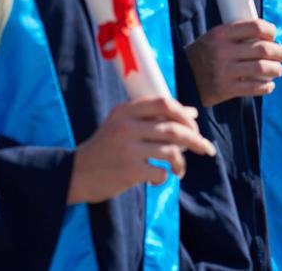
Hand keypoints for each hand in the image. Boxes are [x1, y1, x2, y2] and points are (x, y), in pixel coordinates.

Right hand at [67, 96, 214, 203]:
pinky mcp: (128, 171)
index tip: (195, 126)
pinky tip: (158, 179)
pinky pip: (160, 172)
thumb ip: (154, 117)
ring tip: (180, 170)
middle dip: (196, 139)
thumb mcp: (123, 124)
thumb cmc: (106, 148)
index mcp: (126, 110)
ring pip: (171, 151)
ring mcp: (127, 148)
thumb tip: (191, 113)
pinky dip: (164, 177)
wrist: (75, 174)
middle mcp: (126, 126)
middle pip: (174, 128)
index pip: (165, 103)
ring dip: (182, 163)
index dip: (185, 114)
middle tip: (206, 149)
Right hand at [185, 19, 281, 105]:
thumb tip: (270, 35)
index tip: (273, 36)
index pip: (255, 27)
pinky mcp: (225, 90)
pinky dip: (266, 87)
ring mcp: (224, 71)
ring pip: (262, 69)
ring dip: (276, 70)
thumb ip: (238, 35)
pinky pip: (254, 88)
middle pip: (262, 49)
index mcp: (221, 34)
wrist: (182, 77)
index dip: (270, 31)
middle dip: (278, 52)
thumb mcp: (215, 37)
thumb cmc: (204, 54)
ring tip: (278, 70)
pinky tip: (269, 85)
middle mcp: (223, 51)